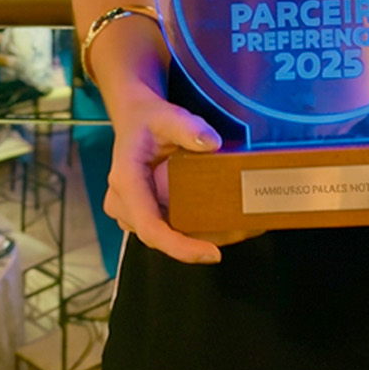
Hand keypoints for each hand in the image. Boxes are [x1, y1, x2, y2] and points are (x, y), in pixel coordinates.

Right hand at [104, 88, 253, 262]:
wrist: (135, 119)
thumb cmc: (148, 119)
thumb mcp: (167, 116)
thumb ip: (188, 127)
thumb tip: (212, 144)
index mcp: (126, 182)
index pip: (151, 227)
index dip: (180, 247)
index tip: (212, 254)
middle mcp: (124, 204)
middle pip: (164, 237)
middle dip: (203, 242)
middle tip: (244, 230)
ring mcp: (133, 212)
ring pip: (170, 236)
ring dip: (204, 236)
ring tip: (244, 226)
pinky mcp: (146, 214)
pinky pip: (172, 229)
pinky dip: (198, 229)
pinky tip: (228, 221)